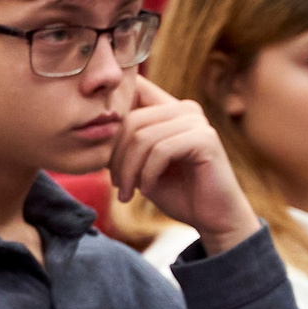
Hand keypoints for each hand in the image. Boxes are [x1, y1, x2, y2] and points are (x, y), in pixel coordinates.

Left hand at [111, 76, 260, 253]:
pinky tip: (148, 191)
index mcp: (170, 109)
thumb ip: (125, 143)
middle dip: (115, 157)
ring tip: (127, 192)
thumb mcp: (141, 164)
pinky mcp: (205, 139)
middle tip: (116, 185)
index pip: (134, 90)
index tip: (100, 148)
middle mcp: (185, 109)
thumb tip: (95, 127)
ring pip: (143, 138)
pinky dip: (148, 174)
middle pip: (131, 120)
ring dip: (129, 170)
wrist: (212, 218)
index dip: (111, 113)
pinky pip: (160, 151)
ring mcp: (197, 121)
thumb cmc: (176, 191)